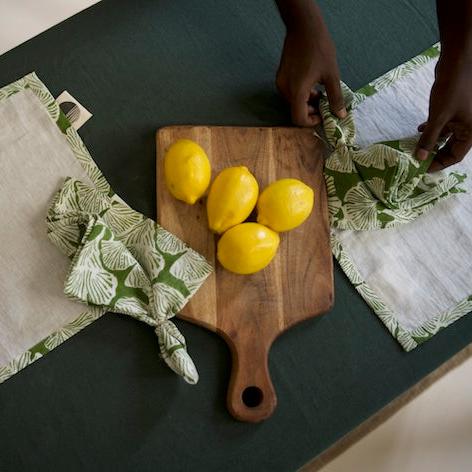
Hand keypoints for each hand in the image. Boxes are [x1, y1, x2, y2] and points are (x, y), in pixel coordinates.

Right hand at [276, 25, 345, 126]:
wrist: (304, 27)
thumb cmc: (319, 49)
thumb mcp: (332, 75)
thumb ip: (335, 97)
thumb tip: (340, 115)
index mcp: (297, 91)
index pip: (299, 119)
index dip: (311, 122)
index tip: (322, 115)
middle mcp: (285, 90)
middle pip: (296, 110)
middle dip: (311, 110)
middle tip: (325, 103)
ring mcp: (281, 83)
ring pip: (293, 102)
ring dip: (307, 102)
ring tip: (320, 92)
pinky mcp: (280, 77)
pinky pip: (290, 92)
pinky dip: (301, 93)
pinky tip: (312, 84)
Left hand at [416, 53, 471, 171]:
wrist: (457, 61)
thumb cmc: (452, 88)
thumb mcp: (438, 117)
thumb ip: (429, 138)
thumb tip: (420, 157)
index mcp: (471, 132)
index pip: (456, 156)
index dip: (439, 163)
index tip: (423, 168)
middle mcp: (468, 127)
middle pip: (451, 148)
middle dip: (434, 153)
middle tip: (417, 160)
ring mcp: (461, 117)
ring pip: (445, 136)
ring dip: (431, 141)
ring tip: (415, 146)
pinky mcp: (453, 109)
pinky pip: (443, 125)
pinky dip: (432, 129)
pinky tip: (419, 129)